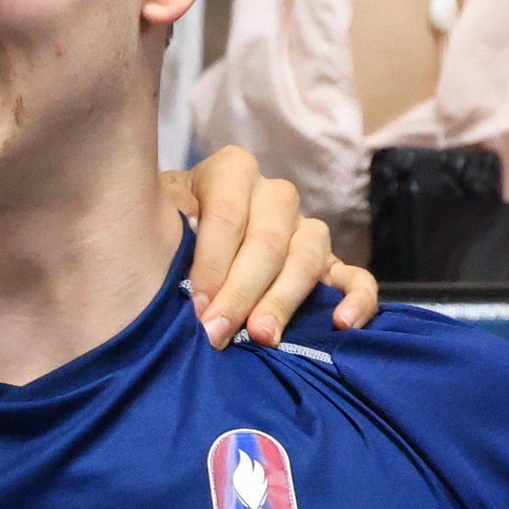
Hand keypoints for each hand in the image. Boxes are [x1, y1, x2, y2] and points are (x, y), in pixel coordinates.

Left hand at [165, 144, 379, 342]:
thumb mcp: (152, 219)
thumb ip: (161, 228)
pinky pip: (355, 276)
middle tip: (218, 332)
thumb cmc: (158, 236)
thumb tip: (169, 263)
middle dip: (242, 291)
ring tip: (262, 336)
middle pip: (268, 240)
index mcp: (229, 172)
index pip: (228, 212)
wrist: (171, 249)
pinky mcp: (328, 265)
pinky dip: (356, 299)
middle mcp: (273, 195)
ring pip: (308, 255)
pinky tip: (341, 325)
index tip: (195, 305)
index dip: (212, 262)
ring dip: (284, 300)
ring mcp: (305, 229)